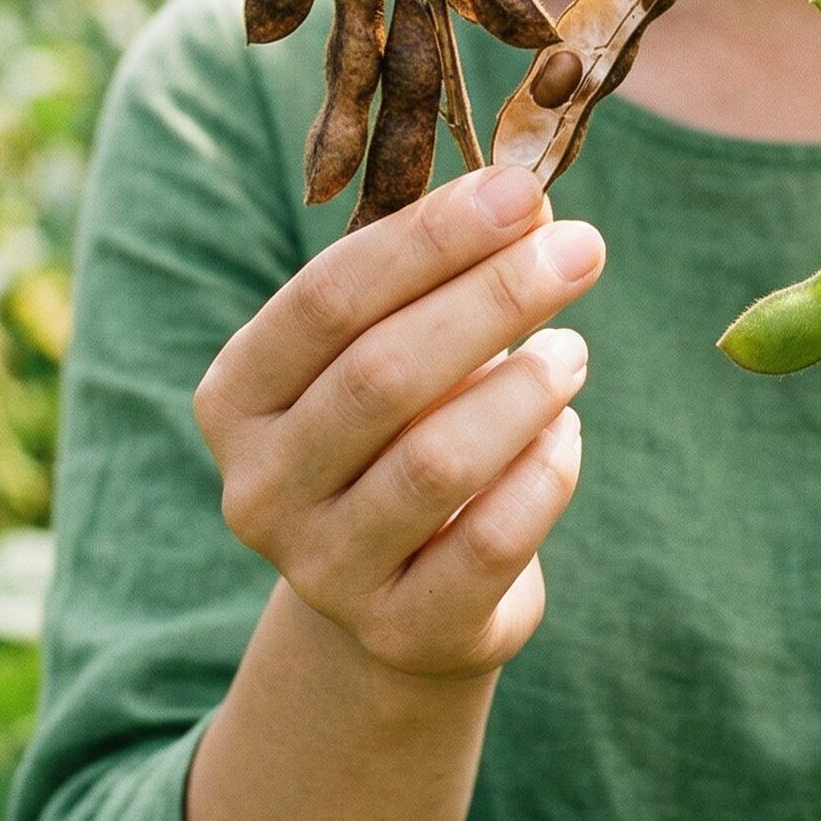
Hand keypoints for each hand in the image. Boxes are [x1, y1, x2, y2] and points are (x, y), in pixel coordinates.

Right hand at [192, 165, 602, 683]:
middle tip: (582, 249)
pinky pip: (490, 542)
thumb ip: (445, 277)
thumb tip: (534, 200)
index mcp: (238, 395)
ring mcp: (323, 569)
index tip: (522, 189)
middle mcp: (260, 487)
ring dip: (524, 389)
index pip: (329, 296)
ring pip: (437, 461)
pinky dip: (544, 473)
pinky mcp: (402, 630)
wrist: (400, 601)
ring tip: (575, 349)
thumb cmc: (401, 434)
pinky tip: (567, 432)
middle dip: (495, 296)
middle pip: (383, 372)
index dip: (431, 237)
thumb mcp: (397, 348)